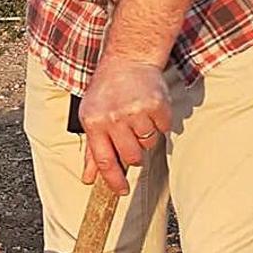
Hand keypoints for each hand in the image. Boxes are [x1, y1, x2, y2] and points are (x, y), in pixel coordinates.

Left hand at [79, 59, 170, 194]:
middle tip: (130, 138)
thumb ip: (91, 151)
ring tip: (137, 118)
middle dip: (133, 154)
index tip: (121, 192)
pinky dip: (159, 123)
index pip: (105, 161)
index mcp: (94, 124)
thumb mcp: (90, 118)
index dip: (113, 180)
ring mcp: (136, 111)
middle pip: (131, 157)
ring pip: (148, 144)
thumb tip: (89, 178)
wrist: (127, 60)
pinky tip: (149, 110)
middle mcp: (114, 118)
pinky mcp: (157, 104)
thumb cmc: (106, 91)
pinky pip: (163, 128)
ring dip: (145, 136)